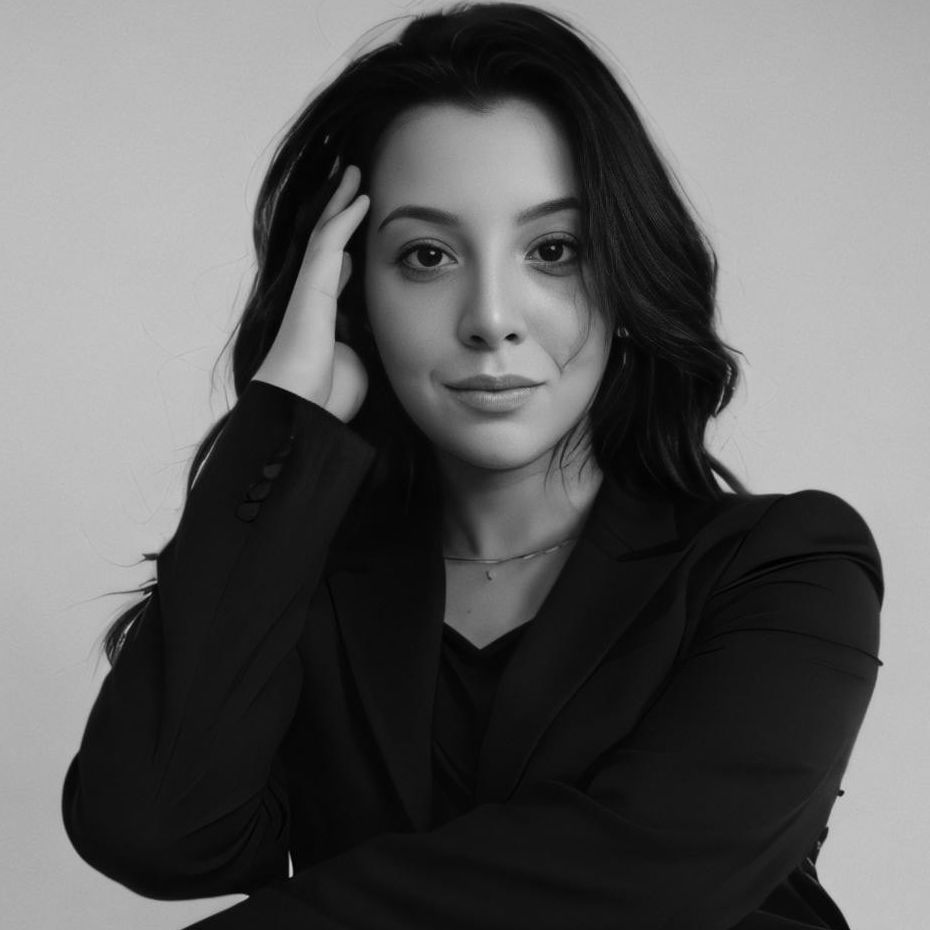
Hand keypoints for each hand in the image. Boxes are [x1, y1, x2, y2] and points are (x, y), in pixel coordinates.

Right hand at [252, 164, 370, 421]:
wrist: (302, 410)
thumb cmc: (329, 397)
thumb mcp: (361, 364)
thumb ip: (370, 342)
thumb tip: (388, 331)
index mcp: (325, 315)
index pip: (337, 269)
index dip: (348, 243)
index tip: (362, 224)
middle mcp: (313, 296)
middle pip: (327, 243)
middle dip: (340, 213)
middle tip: (354, 184)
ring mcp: (309, 289)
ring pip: (324, 234)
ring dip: (340, 202)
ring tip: (353, 174)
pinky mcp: (310, 288)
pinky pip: (328, 243)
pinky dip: (345, 217)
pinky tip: (361, 196)